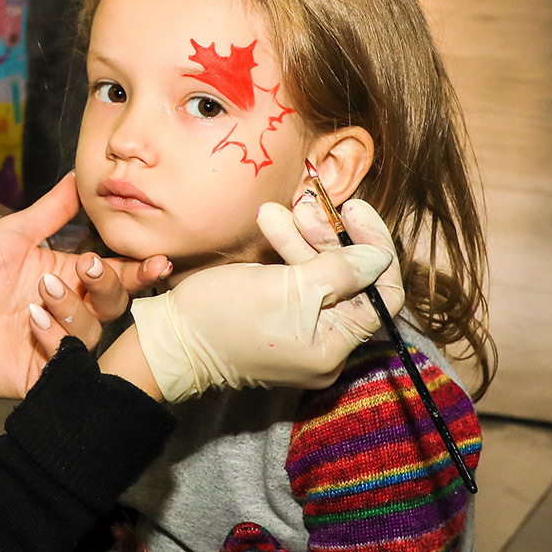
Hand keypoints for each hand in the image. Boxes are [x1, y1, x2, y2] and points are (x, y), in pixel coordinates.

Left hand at [0, 174, 170, 398]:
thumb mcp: (12, 235)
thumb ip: (50, 211)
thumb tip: (77, 175)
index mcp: (69, 278)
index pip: (116, 273)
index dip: (140, 269)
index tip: (157, 260)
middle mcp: (71, 310)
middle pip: (116, 302)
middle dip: (107, 283)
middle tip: (84, 267)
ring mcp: (60, 342)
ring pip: (93, 329)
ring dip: (71, 308)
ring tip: (40, 296)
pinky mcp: (47, 371)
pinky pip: (69, 358)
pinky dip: (54, 338)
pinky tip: (31, 324)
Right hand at [125, 197, 403, 401]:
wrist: (170, 338)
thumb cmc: (224, 317)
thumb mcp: (288, 288)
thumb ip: (340, 270)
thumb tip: (379, 257)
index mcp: (335, 346)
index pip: (382, 293)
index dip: (374, 246)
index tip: (353, 210)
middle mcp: (326, 342)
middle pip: (349, 280)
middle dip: (328, 237)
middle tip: (306, 206)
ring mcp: (302, 330)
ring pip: (320, 274)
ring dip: (301, 237)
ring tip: (273, 212)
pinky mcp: (280, 317)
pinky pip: (298, 281)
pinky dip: (287, 252)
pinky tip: (271, 223)